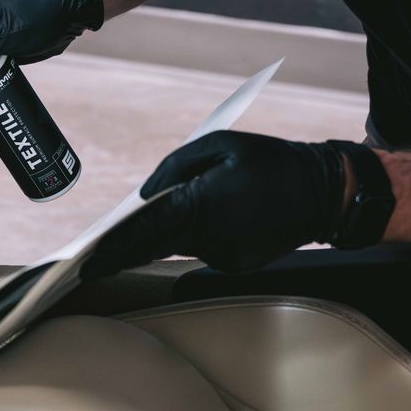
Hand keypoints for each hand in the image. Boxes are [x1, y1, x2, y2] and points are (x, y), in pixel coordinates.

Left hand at [87, 132, 346, 275]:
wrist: (322, 193)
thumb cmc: (269, 161)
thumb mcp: (219, 144)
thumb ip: (175, 168)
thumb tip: (146, 194)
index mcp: (202, 203)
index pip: (145, 231)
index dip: (114, 248)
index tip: (87, 263)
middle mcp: (210, 237)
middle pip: (154, 248)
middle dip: (123, 254)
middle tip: (92, 264)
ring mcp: (225, 256)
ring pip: (179, 246)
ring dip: (166, 235)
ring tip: (165, 223)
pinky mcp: (237, 265)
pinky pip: (204, 249)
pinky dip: (199, 235)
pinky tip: (218, 217)